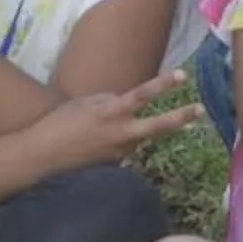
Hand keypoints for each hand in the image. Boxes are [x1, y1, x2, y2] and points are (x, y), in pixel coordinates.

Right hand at [29, 72, 202, 171]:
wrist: (41, 157)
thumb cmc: (58, 124)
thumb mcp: (84, 103)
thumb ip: (109, 100)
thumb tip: (125, 102)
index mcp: (111, 111)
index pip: (142, 94)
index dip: (164, 84)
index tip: (183, 75)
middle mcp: (121, 133)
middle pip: (159, 126)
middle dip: (182, 117)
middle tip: (201, 109)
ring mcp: (121, 152)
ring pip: (139, 136)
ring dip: (136, 130)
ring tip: (99, 129)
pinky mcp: (116, 166)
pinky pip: (125, 148)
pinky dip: (119, 142)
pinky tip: (96, 144)